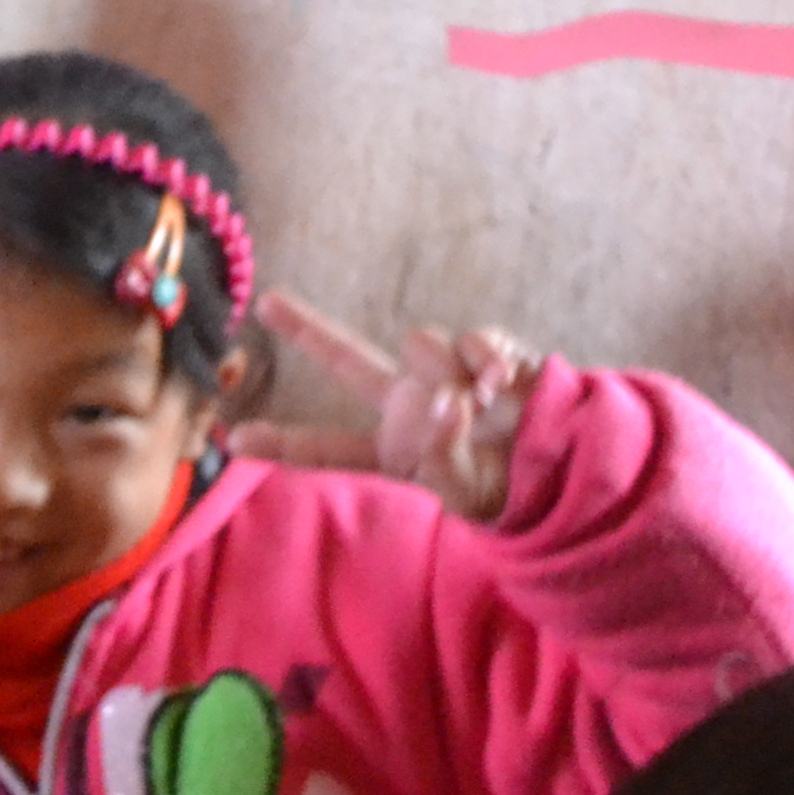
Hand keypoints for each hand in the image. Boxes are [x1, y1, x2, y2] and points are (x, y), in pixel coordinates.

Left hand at [230, 300, 538, 524]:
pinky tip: (502, 383)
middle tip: (268, 302)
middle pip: (348, 359)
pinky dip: (486, 356)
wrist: (560, 468)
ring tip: (481, 403)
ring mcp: (443, 373)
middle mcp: (407, 404)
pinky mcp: (484, 354)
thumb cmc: (503, 489)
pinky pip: (473, 338)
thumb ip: (444, 454)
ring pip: (418, 344)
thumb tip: (443, 402)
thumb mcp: (466, 492)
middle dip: (308, 328)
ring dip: (444, 369)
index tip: (234, 439)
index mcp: (392, 449)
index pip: (329, 448)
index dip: (284, 443)